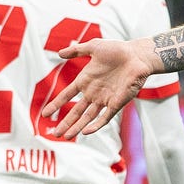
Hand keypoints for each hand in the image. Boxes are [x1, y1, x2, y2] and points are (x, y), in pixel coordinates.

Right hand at [42, 37, 161, 138]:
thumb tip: (59, 53)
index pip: (67, 95)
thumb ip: (77, 51)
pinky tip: (86, 131)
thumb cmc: (118, 50)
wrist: (138, 55)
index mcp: (86, 80)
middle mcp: (94, 92)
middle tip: (55, 133)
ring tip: (66, 136)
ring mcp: (105, 99)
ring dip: (77, 127)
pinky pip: (105, 117)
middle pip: (76, 111)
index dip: (56, 104)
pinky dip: (96, 125)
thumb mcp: (94, 47)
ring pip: (88, 117)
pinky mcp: (117, 103)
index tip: (45, 114)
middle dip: (65, 122)